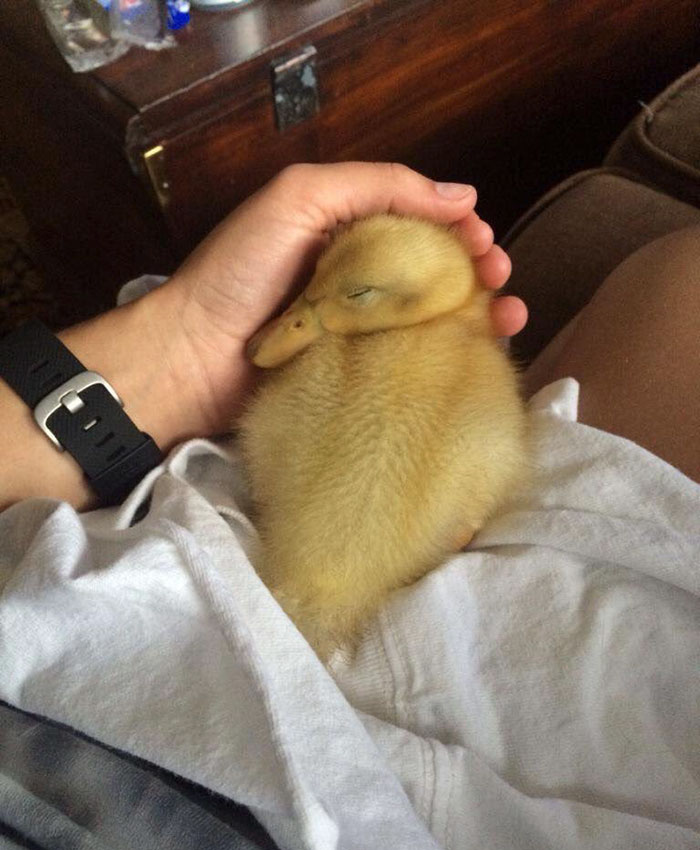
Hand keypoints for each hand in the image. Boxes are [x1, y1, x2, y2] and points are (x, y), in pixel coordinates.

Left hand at [162, 162, 527, 430]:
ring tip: (510, 319)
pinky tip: (481, 356)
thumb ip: (376, 186)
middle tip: (500, 281)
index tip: (484, 243)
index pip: (420, 222)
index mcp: (347, 231)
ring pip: (433, 319)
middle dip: (479, 271)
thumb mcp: (300, 198)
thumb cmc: (239, 271)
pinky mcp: (358, 375)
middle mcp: (359, 278)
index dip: (460, 229)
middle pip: (435, 271)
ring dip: (480, 315)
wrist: (193, 357)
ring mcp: (360, 330)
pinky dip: (450, 357)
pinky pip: (412, 362)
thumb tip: (460, 197)